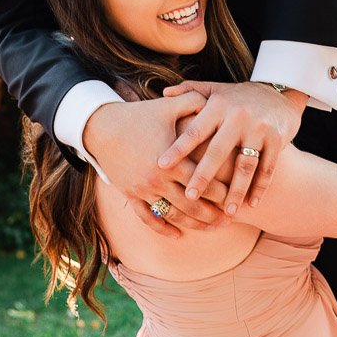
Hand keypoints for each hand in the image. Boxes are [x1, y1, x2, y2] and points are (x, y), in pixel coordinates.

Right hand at [84, 93, 226, 237]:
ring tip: (210, 228)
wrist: (101, 127)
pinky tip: (176, 235)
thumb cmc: (139, 115)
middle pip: (190, 205)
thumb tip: (217, 102)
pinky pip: (147, 218)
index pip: (202, 182)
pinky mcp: (130, 194)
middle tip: (229, 220)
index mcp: (170, 161)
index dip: (221, 193)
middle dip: (212, 215)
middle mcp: (157, 180)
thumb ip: (195, 101)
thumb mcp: (168, 106)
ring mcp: (142, 190)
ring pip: (172, 214)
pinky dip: (162, 228)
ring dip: (193, 224)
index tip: (234, 198)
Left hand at [159, 81, 306, 213]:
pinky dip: (260, 187)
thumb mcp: (216, 89)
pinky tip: (252, 205)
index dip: (178, 148)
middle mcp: (238, 116)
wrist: (280, 93)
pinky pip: (267, 167)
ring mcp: (259, 128)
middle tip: (190, 197)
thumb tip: (164, 92)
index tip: (161, 166)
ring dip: (236, 190)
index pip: (195, 130)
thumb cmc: (239, 96)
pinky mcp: (277, 138)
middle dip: (203, 176)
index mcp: (218, 105)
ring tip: (227, 212)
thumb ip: (190, 91)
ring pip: (246, 164)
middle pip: (218, 151)